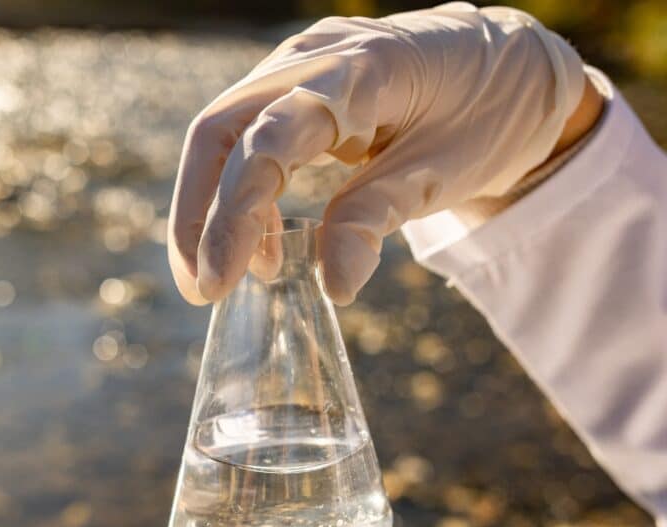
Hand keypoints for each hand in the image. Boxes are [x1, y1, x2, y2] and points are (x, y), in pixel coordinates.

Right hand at [167, 2, 590, 304]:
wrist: (510, 66)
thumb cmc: (487, 113)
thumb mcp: (446, 172)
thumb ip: (378, 220)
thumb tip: (334, 288)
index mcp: (361, 70)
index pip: (268, 139)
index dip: (234, 213)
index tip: (221, 279)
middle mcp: (313, 58)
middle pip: (217, 130)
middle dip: (196, 214)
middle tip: (201, 288)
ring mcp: (298, 67)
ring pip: (221, 134)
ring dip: (210, 210)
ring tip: (228, 278)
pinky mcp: (294, 88)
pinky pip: (246, 140)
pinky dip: (242, 198)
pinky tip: (263, 247)